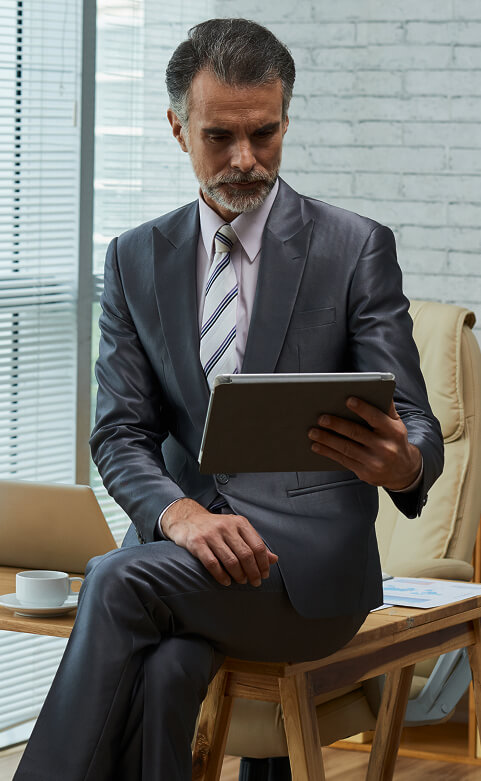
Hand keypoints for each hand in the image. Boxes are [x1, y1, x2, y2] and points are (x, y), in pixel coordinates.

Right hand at [161, 498, 277, 586]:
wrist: (187, 520)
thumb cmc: (216, 528)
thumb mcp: (237, 530)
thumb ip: (254, 544)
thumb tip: (273, 559)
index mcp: (239, 523)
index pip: (257, 546)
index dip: (263, 563)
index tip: (265, 574)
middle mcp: (226, 526)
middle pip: (246, 555)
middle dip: (253, 572)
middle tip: (255, 582)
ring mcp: (211, 534)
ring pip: (231, 561)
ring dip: (239, 575)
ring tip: (241, 581)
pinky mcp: (197, 543)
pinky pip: (212, 564)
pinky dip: (222, 576)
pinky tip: (226, 581)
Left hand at [308, 397, 421, 490]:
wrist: (404, 471)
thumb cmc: (395, 441)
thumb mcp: (396, 424)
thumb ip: (386, 408)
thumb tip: (378, 387)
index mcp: (393, 431)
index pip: (376, 417)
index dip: (362, 408)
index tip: (347, 400)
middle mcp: (385, 447)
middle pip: (356, 433)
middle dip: (336, 425)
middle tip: (320, 418)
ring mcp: (374, 462)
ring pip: (346, 448)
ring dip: (326, 439)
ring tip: (312, 432)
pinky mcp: (364, 472)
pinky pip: (343, 460)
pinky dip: (328, 452)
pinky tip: (316, 446)